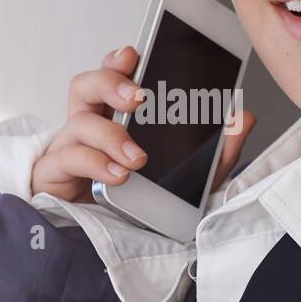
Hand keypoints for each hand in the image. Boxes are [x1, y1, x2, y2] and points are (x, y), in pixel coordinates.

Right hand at [29, 46, 255, 202]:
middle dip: (109, 83)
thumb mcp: (192, 176)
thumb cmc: (142, 203)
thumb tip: (244, 117)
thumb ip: (218, 150)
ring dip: (110, 134)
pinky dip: (95, 164)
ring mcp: (68, 149)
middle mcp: (88, 127)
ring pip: (78, 122)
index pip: (111, 77)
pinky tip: (117, 174)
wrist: (115, 247)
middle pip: (85, 87)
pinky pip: (68, 160)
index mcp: (115, 117)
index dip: (117, 61)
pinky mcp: (55, 176)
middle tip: (138, 97)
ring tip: (137, 156)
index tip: (133, 54)